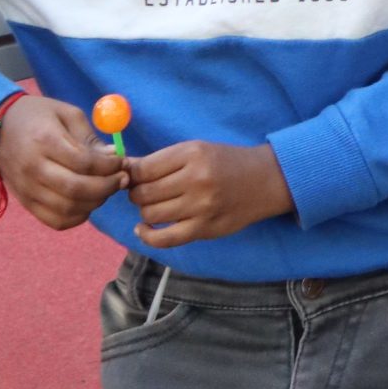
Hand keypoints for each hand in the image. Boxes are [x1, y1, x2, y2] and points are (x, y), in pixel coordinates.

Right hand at [0, 92, 127, 231]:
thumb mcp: (66, 114)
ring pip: (67, 208)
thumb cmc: (37, 116)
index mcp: (44, 140)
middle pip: (76, 189)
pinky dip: (77, 217)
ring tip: (106, 189)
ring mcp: (27, 188)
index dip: (109, 166)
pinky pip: (54, 220)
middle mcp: (33, 168)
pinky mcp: (25, 202)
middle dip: (107, 187)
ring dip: (95, 203)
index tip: (121, 162)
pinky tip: (88, 203)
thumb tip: (114, 157)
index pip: (83, 162)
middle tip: (121, 179)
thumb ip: (90, 137)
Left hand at [126, 142, 293, 248]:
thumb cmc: (226, 162)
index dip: (130, 175)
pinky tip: (144, 229)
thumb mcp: (197, 149)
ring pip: (150, 215)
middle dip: (136, 193)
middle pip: (143, 193)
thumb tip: (122, 167)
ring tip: (155, 205)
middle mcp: (197, 179)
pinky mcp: (204, 228)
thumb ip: (161, 160)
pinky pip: (164, 239)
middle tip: (144, 191)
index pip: (143, 169)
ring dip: (145, 212)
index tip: (132, 177)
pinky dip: (147, 236)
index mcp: (193, 154)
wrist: (265, 180)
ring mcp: (201, 206)